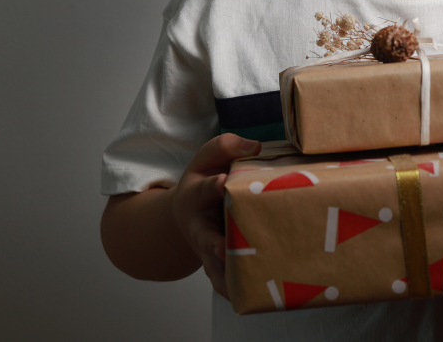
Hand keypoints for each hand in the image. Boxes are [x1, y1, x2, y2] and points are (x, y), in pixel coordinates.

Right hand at [170, 133, 260, 298]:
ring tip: (239, 287)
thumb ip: (227, 146)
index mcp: (195, 195)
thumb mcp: (208, 157)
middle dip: (213, 242)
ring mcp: (207, 249)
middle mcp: (198, 226)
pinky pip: (224, 282)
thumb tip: (256, 146)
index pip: (204, 188)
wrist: (186, 212)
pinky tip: (252, 297)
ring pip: (213, 268)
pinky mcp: (217, 265)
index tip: (222, 182)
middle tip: (223, 247)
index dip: (212, 186)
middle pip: (204, 237)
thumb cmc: (204, 178)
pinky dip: (233, 292)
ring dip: (224, 276)